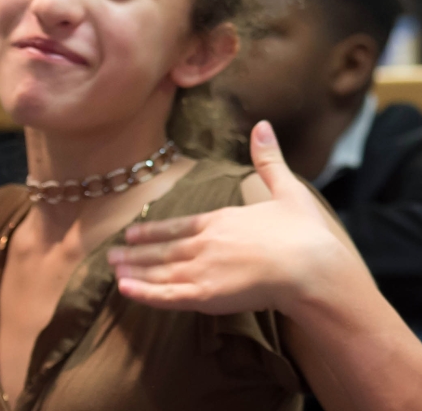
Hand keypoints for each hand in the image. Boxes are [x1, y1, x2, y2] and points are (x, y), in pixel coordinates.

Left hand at [109, 121, 358, 315]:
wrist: (311, 267)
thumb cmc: (304, 233)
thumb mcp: (288, 190)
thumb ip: (268, 161)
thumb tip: (262, 125)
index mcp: (221, 220)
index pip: (179, 225)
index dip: (153, 230)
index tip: (132, 234)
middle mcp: (205, 243)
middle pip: (163, 250)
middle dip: (135, 253)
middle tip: (110, 255)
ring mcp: (202, 269)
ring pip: (159, 272)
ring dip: (134, 271)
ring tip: (113, 271)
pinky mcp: (206, 295)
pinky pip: (166, 296)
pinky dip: (143, 293)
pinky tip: (124, 291)